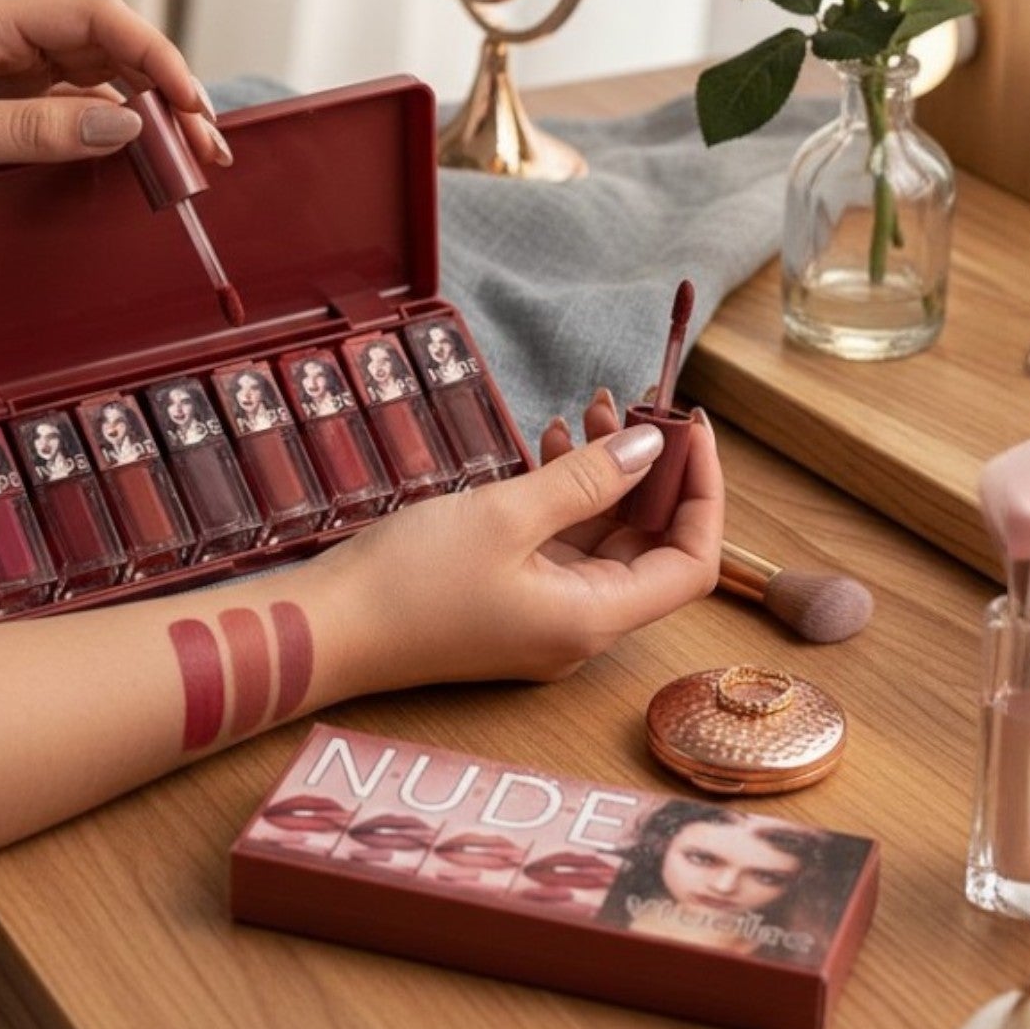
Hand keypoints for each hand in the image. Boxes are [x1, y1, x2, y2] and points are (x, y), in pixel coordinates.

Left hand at [0, 0, 227, 229]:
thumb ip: (35, 130)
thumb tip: (123, 123)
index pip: (96, 16)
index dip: (156, 56)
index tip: (191, 106)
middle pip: (107, 44)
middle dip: (163, 89)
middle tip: (206, 144)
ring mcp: (0, 68)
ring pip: (94, 77)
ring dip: (141, 113)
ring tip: (184, 160)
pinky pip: (69, 108)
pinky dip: (106, 131)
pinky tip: (133, 161)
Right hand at [327, 389, 722, 692]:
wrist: (328, 627)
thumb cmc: (411, 581)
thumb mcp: (504, 516)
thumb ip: (585, 479)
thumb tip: (651, 444)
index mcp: (594, 617)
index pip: (692, 561)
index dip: (701, 491)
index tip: (690, 425)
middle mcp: (580, 624)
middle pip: (650, 546)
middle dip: (651, 469)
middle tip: (635, 401)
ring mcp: (544, 613)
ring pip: (603, 538)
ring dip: (606, 472)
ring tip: (589, 407)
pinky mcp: (509, 597)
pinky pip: (560, 542)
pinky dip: (564, 491)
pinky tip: (548, 441)